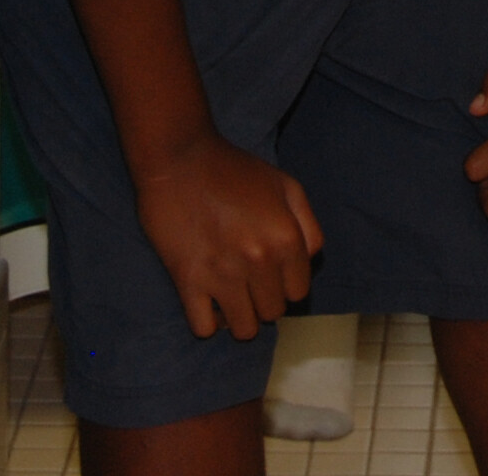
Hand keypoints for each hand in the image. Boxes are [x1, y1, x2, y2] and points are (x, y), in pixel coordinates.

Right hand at [129, 132, 323, 338]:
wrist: (179, 159)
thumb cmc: (234, 170)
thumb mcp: (286, 185)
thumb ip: (308, 226)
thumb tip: (308, 262)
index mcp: (285, 238)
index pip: (298, 292)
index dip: (286, 284)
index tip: (272, 274)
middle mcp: (258, 261)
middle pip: (273, 313)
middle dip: (264, 299)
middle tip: (249, 281)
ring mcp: (222, 275)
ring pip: (244, 329)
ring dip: (240, 316)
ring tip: (231, 296)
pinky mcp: (188, 281)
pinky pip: (204, 328)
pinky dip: (209, 322)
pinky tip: (208, 303)